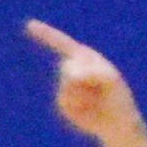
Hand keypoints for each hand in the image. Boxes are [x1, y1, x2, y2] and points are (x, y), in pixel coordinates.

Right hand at [23, 19, 140, 144]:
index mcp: (85, 57)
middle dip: (80, 80)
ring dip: (81, 96)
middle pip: (66, 69)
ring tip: (94, 101)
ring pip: (64, 88)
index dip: (46, 34)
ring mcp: (66, 85)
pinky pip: (63, 101)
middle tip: (97, 89)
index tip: (29, 24)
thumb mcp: (111, 80)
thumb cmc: (117, 97)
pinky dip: (76, 107)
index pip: (62, 42)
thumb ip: (92, 72)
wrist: (115, 122)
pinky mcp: (63, 102)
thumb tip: (68, 73)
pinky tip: (87, 109)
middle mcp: (73, 69)